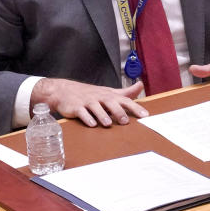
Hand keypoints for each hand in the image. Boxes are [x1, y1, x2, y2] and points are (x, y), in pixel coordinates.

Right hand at [29, 78, 148, 126]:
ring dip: (102, 115)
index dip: (135, 107)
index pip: (124, 100)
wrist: (65, 90)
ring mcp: (87, 101)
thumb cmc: (90, 94)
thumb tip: (140, 86)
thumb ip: (125, 92)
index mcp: (109, 95)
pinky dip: (86, 118)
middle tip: (125, 121)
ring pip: (95, 107)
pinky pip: (81, 112)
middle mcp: (99, 97)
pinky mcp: (76, 107)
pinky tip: (91, 124)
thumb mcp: (108, 92)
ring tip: (108, 124)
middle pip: (110, 102)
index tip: (145, 115)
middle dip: (118, 111)